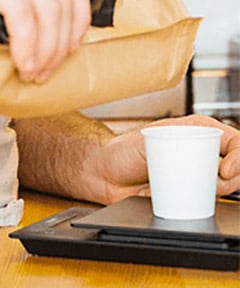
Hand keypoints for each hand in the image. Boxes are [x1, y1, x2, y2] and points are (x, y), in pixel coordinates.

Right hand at [0, 0, 90, 82]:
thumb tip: (11, 23)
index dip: (78, 17)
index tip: (70, 45)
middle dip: (63, 40)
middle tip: (50, 67)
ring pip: (46, 5)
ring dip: (47, 46)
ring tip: (34, 70)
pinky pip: (19, 9)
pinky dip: (26, 39)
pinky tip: (20, 58)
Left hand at [92, 115, 239, 203]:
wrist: (104, 174)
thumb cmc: (121, 151)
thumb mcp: (152, 140)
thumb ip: (176, 144)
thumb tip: (199, 159)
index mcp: (196, 130)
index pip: (234, 140)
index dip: (238, 156)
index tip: (225, 171)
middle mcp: (200, 149)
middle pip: (236, 164)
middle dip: (232, 178)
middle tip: (215, 183)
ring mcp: (196, 170)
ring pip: (227, 183)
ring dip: (221, 190)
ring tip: (198, 189)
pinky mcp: (189, 189)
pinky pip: (210, 198)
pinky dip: (210, 201)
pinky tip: (197, 200)